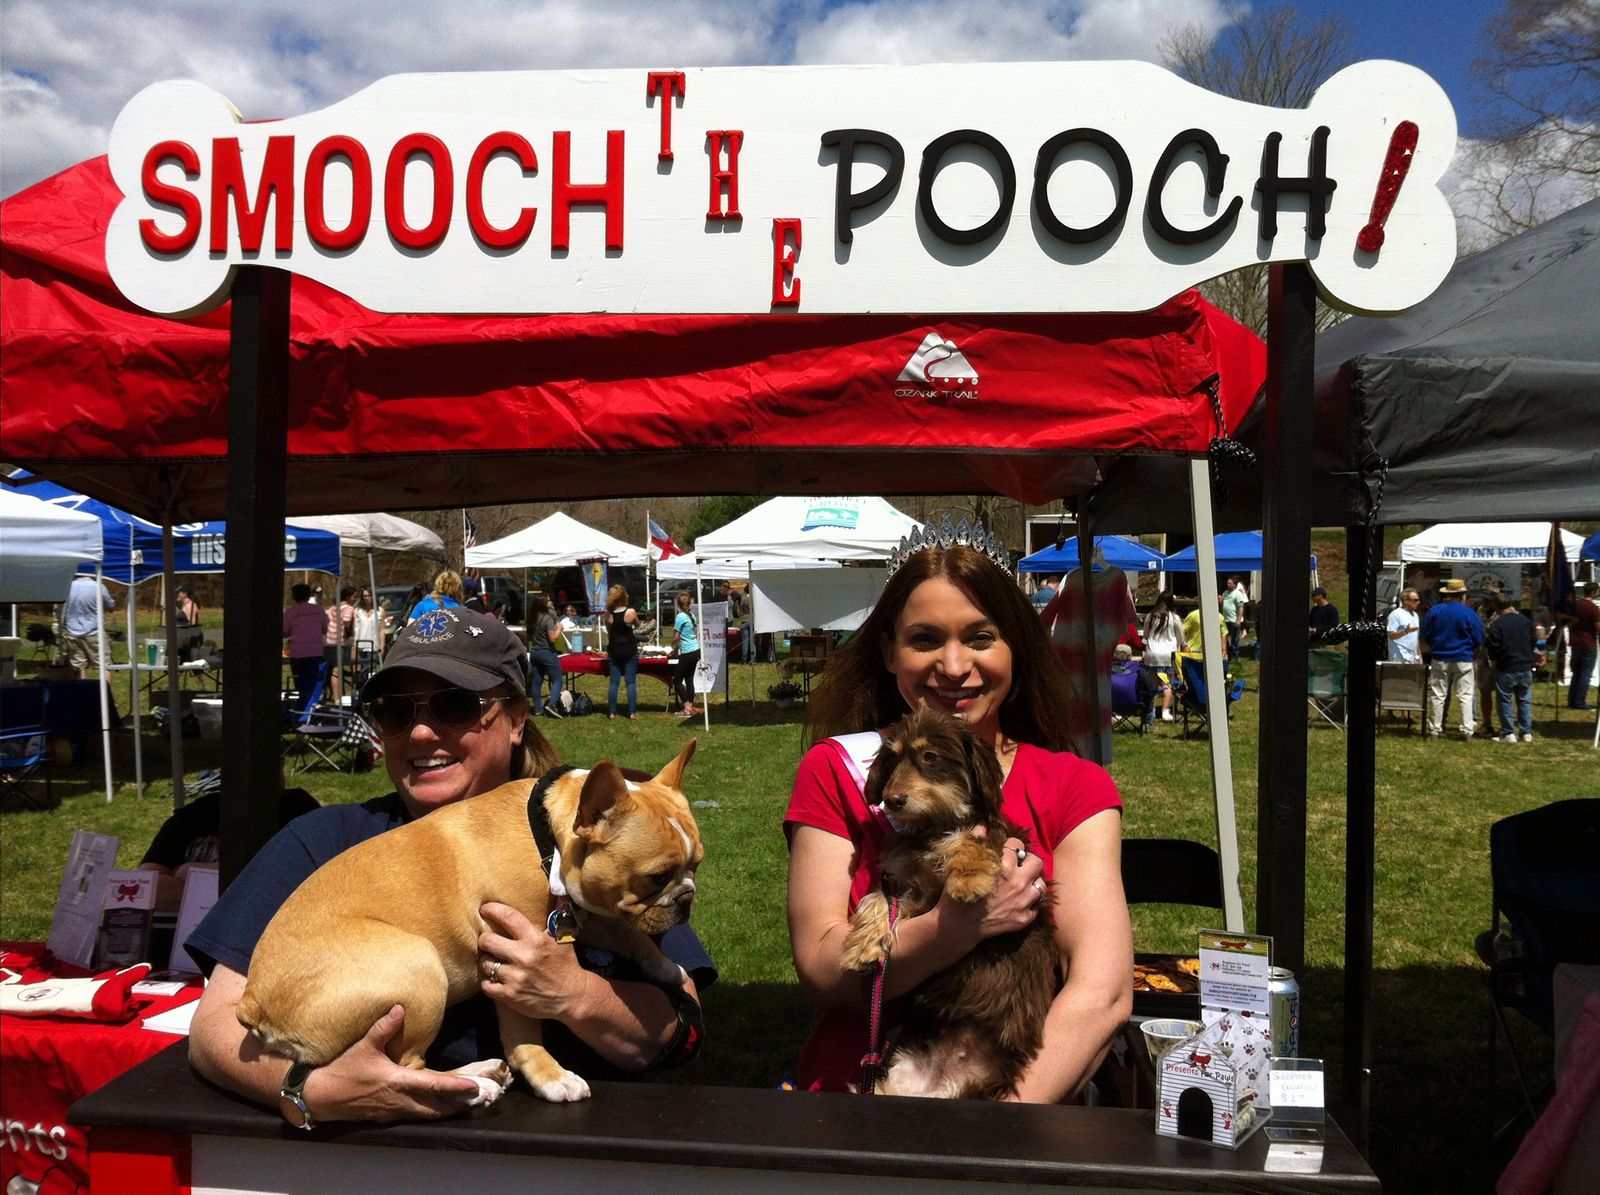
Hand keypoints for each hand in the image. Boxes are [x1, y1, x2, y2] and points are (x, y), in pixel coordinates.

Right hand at [304, 1004, 483, 1122]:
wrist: (318, 1096)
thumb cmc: (342, 1070)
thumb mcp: (363, 1045)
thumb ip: (384, 1027)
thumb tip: (400, 1007)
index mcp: (397, 1083)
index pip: (434, 1086)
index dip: (456, 1088)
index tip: (475, 1088)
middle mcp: (399, 1101)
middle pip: (437, 1107)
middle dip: (459, 1104)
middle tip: (481, 1099)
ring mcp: (393, 1112)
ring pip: (427, 1114)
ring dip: (447, 1110)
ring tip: (467, 1105)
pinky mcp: (387, 1116)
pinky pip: (415, 1115)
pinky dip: (431, 1112)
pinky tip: (439, 1108)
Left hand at [479, 901, 588, 1022]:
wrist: (572, 997)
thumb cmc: (566, 965)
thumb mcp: (563, 939)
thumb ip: (554, 919)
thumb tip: (559, 894)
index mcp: (535, 939)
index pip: (508, 917)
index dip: (492, 910)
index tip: (484, 909)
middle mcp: (523, 957)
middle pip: (487, 940)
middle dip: (485, 939)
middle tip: (489, 941)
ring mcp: (515, 978)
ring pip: (485, 963)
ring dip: (488, 961)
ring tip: (494, 961)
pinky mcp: (509, 996)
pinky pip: (486, 985)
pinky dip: (489, 982)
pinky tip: (495, 979)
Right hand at [935, 833, 1045, 943]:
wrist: (957, 926)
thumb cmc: (957, 892)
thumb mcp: (962, 864)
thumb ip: (975, 842)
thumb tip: (983, 826)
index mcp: (1003, 866)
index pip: (1018, 845)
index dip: (1013, 845)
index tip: (1008, 850)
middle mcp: (1017, 883)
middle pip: (1037, 862)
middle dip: (1029, 861)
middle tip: (1020, 865)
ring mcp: (1022, 902)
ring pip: (1041, 885)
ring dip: (1032, 882)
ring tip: (1022, 884)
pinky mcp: (1023, 919)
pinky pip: (1037, 907)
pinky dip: (1030, 904)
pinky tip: (1020, 902)